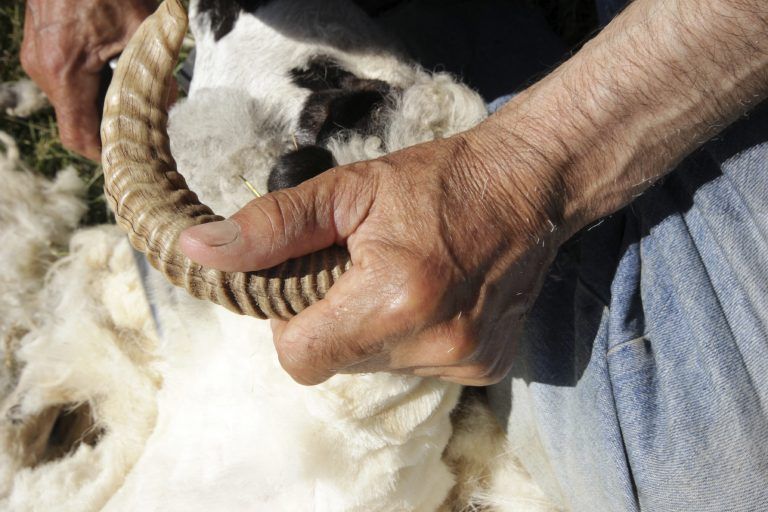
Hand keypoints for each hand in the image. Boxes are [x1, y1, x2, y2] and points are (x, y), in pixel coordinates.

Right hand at [21, 0, 155, 159]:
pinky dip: (90, 85)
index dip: (105, 154)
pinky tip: (114, 69)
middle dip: (110, 127)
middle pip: (76, 122)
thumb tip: (167, 103)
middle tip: (142, 125)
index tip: (130, 156)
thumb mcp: (141, 27)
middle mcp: (44, 70)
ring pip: (71, 103)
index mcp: (67, 72)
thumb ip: (155, 70)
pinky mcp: (39, 49)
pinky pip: (65, 82)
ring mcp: (37, 59)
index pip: (79, 137)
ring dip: (101, 104)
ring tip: (132, 92)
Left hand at [180, 116, 573, 385]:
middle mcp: (434, 343)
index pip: (300, 360)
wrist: (527, 186)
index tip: (314, 282)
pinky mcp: (486, 368)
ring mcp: (465, 362)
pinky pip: (420, 369)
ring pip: (377, 368)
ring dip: (375, 331)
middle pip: (338, 364)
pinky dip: (414, 339)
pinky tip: (435, 296)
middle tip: (361, 270)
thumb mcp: (347, 190)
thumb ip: (271, 227)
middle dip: (335, 322)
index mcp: (394, 297)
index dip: (293, 325)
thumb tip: (199, 252)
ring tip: (404, 278)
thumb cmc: (436, 180)